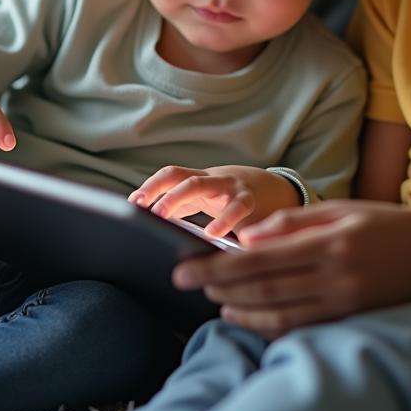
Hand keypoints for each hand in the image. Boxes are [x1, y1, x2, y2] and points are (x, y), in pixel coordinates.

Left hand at [129, 165, 300, 239]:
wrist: (278, 191)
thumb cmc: (232, 200)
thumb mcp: (207, 201)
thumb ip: (183, 209)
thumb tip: (147, 225)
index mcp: (200, 180)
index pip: (170, 174)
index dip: (150, 186)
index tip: (131, 203)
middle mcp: (212, 179)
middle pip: (181, 177)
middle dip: (160, 191)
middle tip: (144, 211)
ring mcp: (231, 186)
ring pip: (200, 184)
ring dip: (177, 198)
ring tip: (164, 216)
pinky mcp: (251, 200)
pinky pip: (235, 206)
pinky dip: (223, 220)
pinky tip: (213, 235)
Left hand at [171, 201, 410, 335]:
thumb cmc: (383, 223)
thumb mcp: (339, 209)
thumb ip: (293, 222)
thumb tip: (246, 237)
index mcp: (328, 242)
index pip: (261, 258)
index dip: (219, 265)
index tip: (187, 265)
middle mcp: (335, 275)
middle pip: (264, 286)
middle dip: (219, 286)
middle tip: (184, 282)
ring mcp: (344, 300)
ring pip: (279, 311)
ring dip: (240, 307)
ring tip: (214, 301)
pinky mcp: (350, 317)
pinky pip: (301, 325)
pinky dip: (268, 323)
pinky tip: (247, 316)